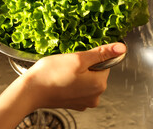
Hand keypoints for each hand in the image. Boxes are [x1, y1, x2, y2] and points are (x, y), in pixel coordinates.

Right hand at [0, 42, 125, 128]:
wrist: (31, 91)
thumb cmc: (51, 74)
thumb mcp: (78, 58)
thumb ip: (101, 53)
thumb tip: (121, 48)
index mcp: (99, 85)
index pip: (105, 64)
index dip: (91, 58)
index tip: (78, 59)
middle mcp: (95, 97)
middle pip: (96, 72)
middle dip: (84, 66)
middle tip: (68, 65)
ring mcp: (84, 102)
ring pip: (86, 79)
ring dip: (77, 73)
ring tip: (63, 72)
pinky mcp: (74, 103)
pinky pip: (78, 87)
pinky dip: (71, 82)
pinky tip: (60, 80)